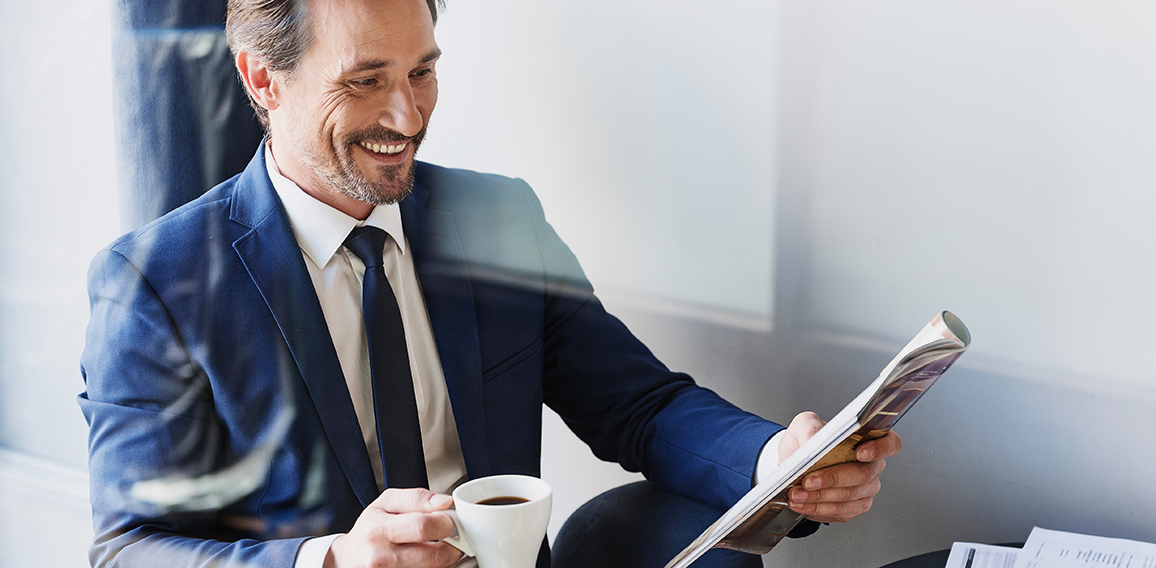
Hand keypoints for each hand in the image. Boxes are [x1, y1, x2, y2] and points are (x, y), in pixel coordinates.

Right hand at [325, 488, 462, 567]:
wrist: (348, 559)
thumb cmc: (369, 530)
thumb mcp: (386, 503)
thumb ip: (417, 498)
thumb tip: (445, 502)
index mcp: (379, 531)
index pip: (423, 527)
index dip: (445, 523)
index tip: (449, 520)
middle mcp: (382, 558)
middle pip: (435, 556)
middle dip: (451, 545)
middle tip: (449, 537)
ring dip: (445, 559)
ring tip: (436, 547)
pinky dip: (436, 567)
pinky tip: (427, 559)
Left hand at [776, 411, 901, 523]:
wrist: (794, 464)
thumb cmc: (806, 442)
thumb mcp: (803, 425)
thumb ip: (809, 426)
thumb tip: (814, 438)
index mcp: (868, 440)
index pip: (890, 443)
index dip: (880, 449)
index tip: (860, 453)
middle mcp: (872, 466)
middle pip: (863, 475)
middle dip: (832, 479)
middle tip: (807, 481)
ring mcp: (866, 489)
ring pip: (849, 496)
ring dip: (819, 497)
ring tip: (796, 494)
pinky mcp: (854, 507)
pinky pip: (840, 511)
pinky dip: (817, 508)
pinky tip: (801, 504)